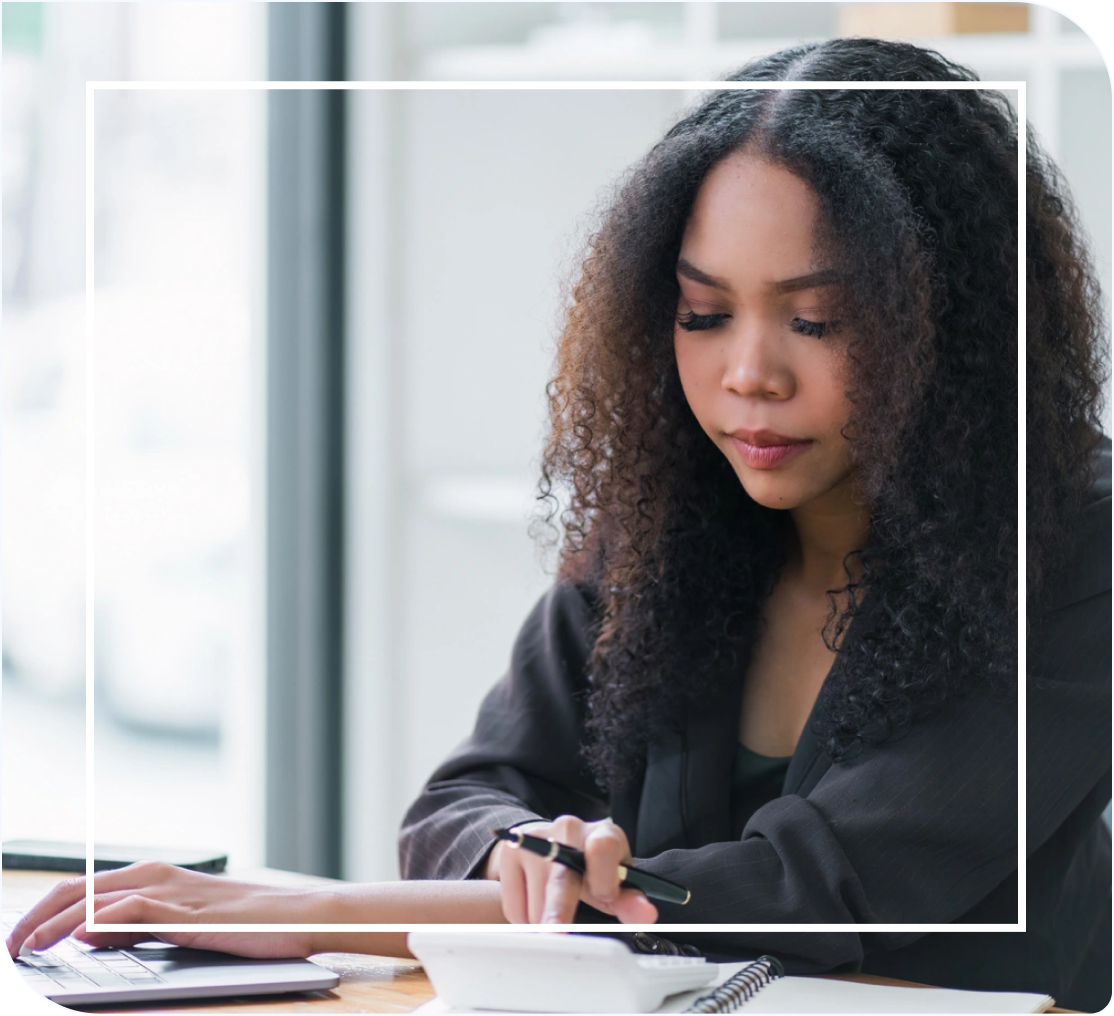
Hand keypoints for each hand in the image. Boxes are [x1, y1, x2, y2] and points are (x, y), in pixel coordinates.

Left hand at [5, 862, 332, 959]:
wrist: (304, 914)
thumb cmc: (251, 923)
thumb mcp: (186, 924)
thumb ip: (142, 926)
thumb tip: (92, 936)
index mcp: (157, 877)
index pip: (83, 887)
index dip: (43, 911)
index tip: (18, 937)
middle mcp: (161, 877)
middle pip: (80, 888)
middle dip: (36, 915)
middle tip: (9, 946)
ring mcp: (176, 894)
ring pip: (100, 898)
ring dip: (55, 923)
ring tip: (25, 946)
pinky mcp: (193, 916)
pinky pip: (140, 912)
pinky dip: (106, 919)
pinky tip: (82, 934)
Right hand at [487, 816, 657, 924]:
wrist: (553, 843)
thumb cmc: (592, 867)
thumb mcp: (615, 881)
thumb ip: (629, 900)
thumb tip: (646, 915)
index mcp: (603, 833)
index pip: (604, 849)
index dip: (603, 879)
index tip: (605, 896)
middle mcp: (568, 829)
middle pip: (562, 878)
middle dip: (558, 908)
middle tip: (556, 932)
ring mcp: (536, 838)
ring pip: (537, 902)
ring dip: (547, 923)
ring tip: (558, 914)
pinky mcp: (511, 851)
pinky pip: (516, 906)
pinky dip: (526, 919)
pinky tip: (537, 904)